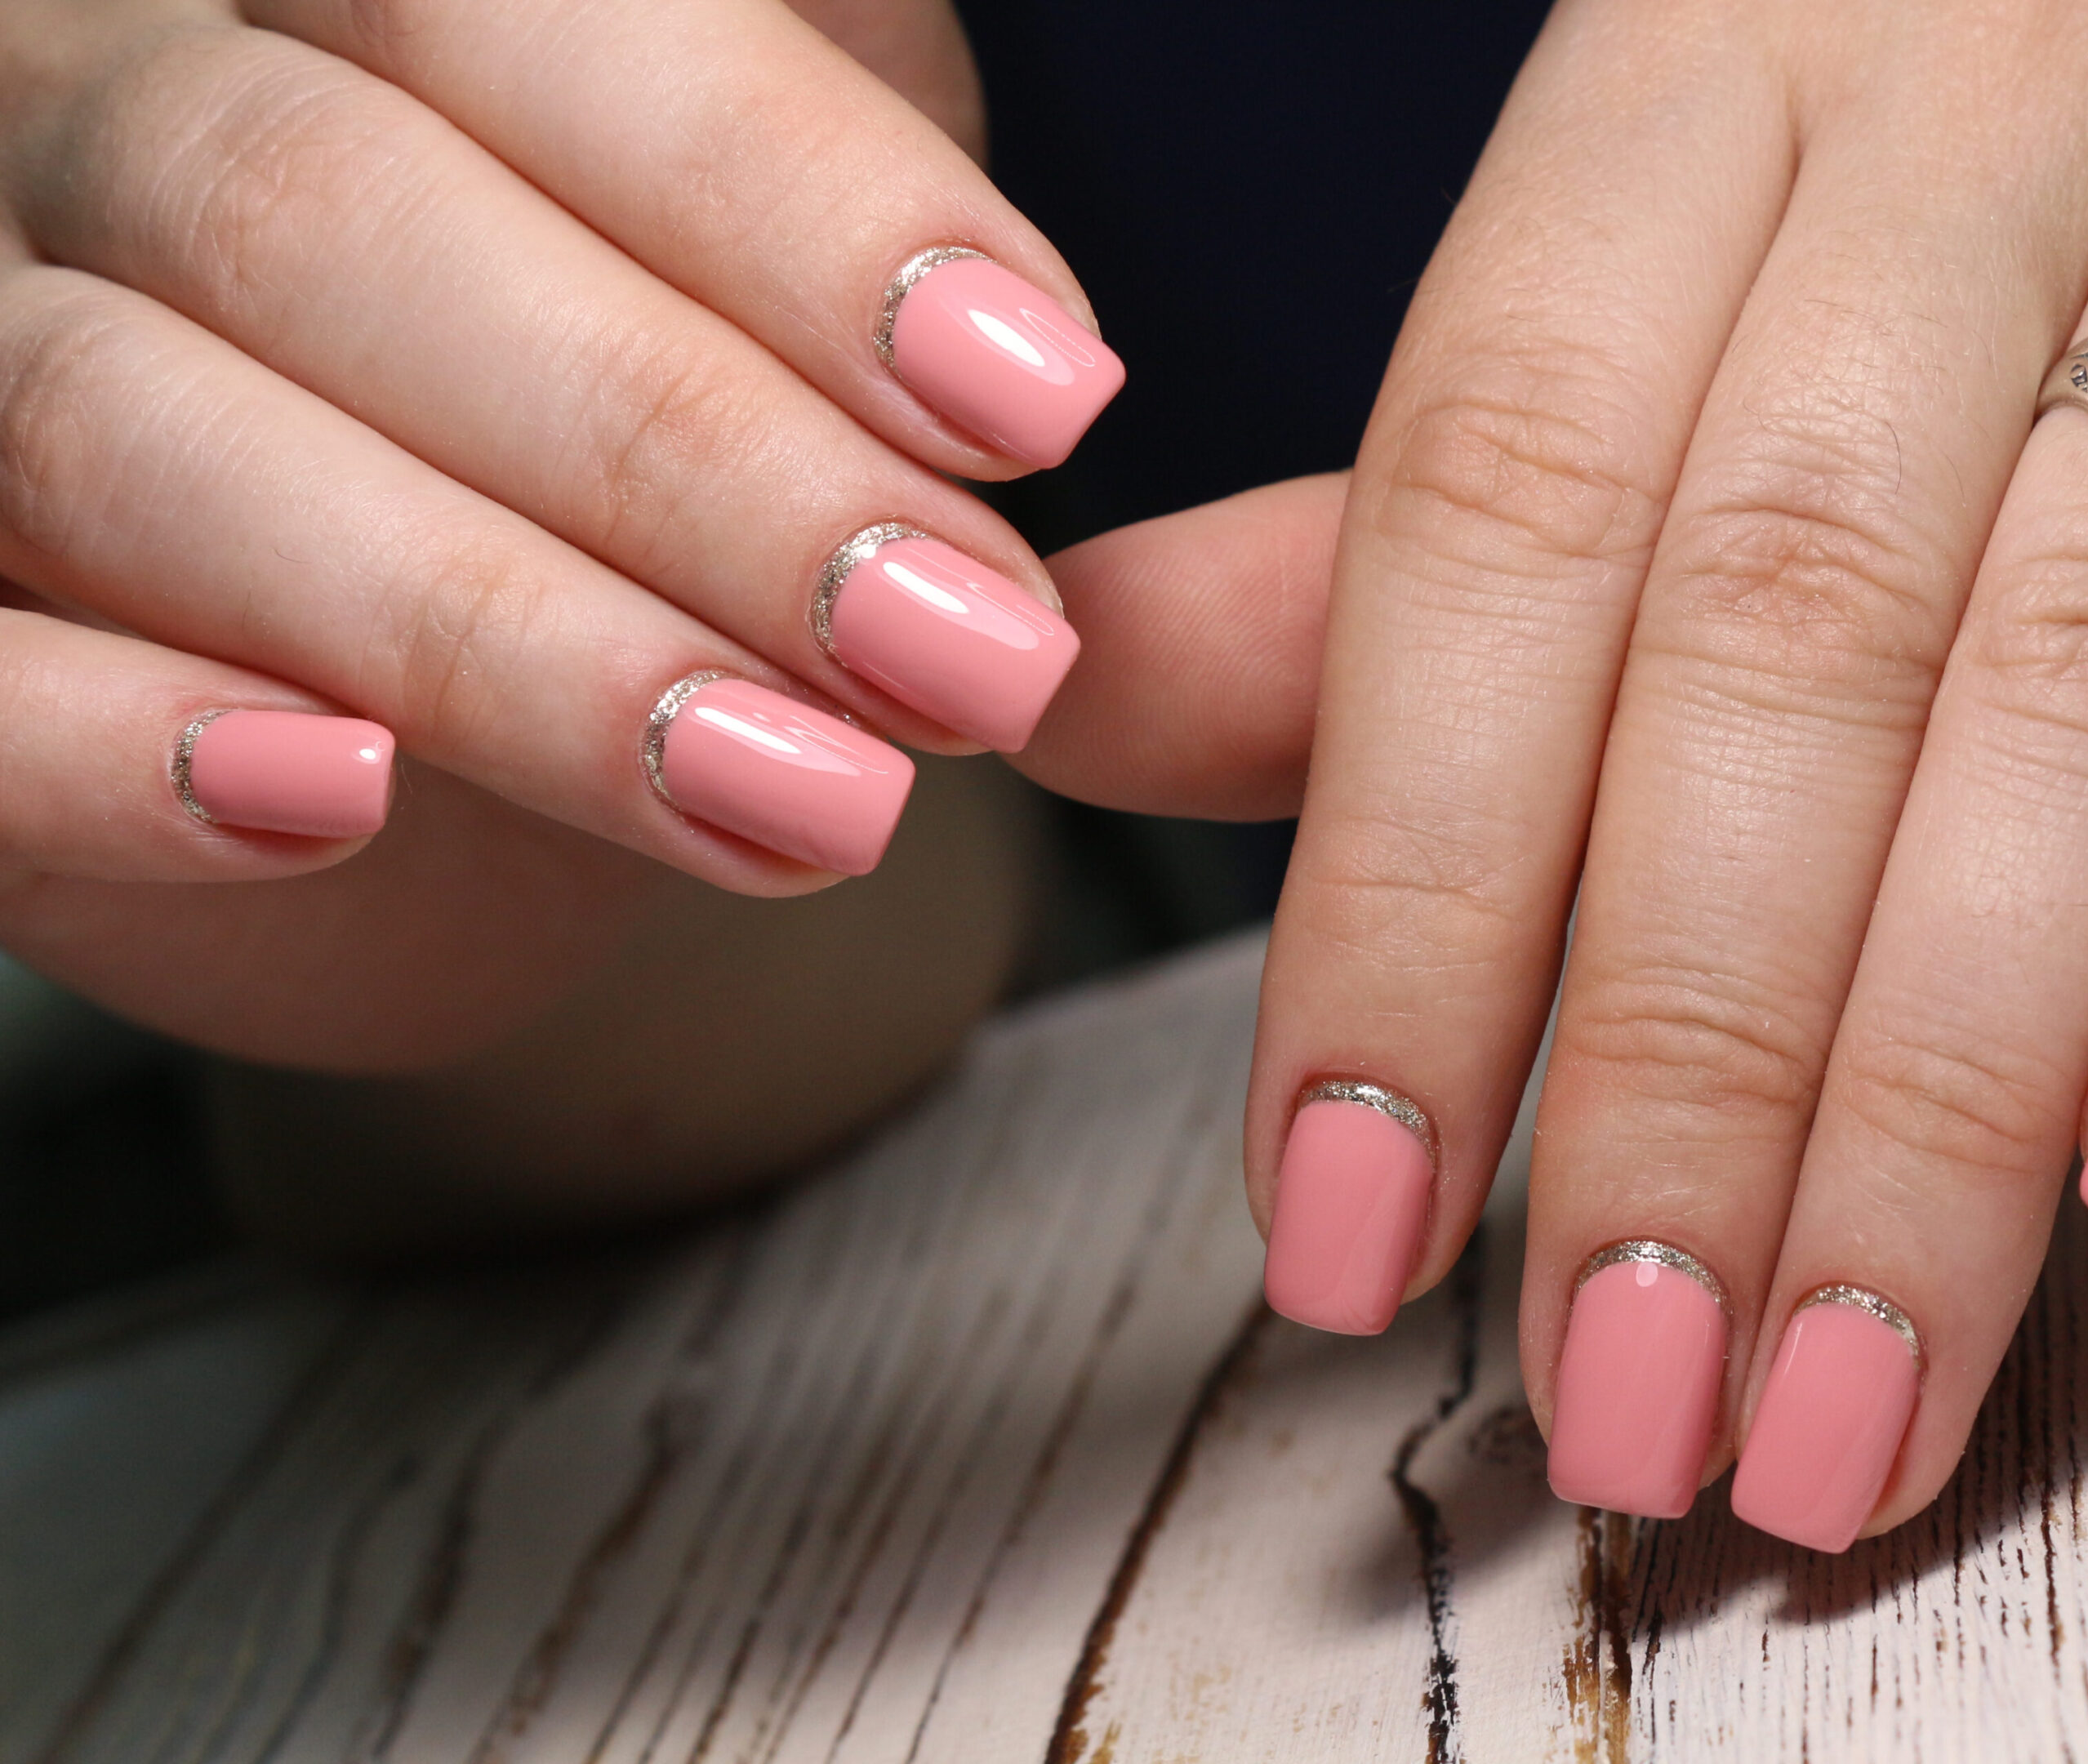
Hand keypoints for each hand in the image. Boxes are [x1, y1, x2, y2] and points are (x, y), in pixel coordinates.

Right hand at [0, 0, 1146, 1062]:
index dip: (780, 198)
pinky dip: (107, 745)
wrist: (508, 743)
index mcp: (335, 0)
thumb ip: (847, 192)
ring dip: (497, 633)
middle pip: (313, 206)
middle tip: (968, 650)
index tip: (1038, 400)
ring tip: (805, 796)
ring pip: (128, 429)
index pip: (502, 8)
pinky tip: (333, 800)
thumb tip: (1009, 299)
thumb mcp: (786, 270)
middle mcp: (93, 120)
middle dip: (684, 451)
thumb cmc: (665, 448)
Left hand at [1248, 0, 2087, 1548]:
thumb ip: (1356, 560)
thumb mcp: (1616, 338)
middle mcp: (1970, 110)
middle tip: (1626, 1393)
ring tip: (1843, 1390)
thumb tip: (1053, 707)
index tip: (1347, 1230)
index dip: (1402, 900)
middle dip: (1686, 1071)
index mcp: (1676, 91)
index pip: (1489, 517)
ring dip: (1947, 1095)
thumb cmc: (1901, 261)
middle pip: (1783, 645)